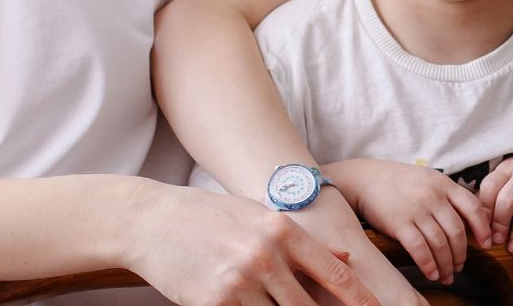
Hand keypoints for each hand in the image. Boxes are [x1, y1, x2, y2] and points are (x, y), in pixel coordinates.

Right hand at [126, 181, 378, 305]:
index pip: (335, 275)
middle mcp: (265, 256)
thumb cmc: (206, 217)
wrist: (150, 221)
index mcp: (281, 230)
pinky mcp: (214, 303)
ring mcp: (239, 282)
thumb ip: (301, 241)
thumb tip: (345, 261)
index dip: (361, 301)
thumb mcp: (257, 216)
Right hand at [325, 159, 491, 284]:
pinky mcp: (399, 223)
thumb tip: (473, 216)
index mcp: (444, 184)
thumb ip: (448, 194)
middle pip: (457, 232)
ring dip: (446, 264)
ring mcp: (416, 210)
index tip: (487, 244)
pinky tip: (432, 273)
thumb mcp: (428, 179)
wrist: (365, 179)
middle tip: (460, 266)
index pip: (473, 207)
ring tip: (446, 275)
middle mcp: (433, 196)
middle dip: (461, 254)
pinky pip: (420, 249)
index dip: (483, 228)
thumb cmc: (400, 181)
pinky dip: (429, 265)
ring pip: (440, 244)